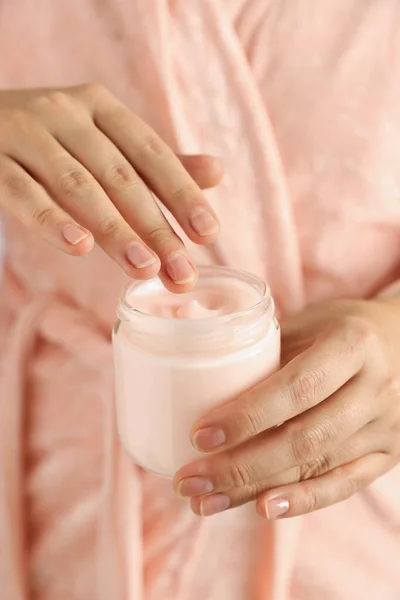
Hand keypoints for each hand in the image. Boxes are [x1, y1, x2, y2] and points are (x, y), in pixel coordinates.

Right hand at [0, 86, 221, 290]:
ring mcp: (25, 135)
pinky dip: (51, 220)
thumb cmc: (52, 141)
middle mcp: (65, 114)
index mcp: (101, 109)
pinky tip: (79, 246)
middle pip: (119, 176)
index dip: (182, 192)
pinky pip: (23, 193)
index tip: (209, 232)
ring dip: (114, 230)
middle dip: (155, 226)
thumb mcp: (103, 142)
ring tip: (144, 268)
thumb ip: (154, 162)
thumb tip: (217, 172)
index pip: (151, 153)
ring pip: (77, 187)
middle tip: (181, 271)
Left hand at [174, 299, 399, 517]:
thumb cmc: (337, 328)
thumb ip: (264, 351)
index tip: (199, 436)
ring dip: (254, 488)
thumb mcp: (306, 323)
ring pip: (315, 467)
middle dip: (239, 465)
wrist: (399, 343)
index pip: (296, 388)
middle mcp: (375, 388)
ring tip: (204, 501)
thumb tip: (196, 382)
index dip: (246, 415)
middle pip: (303, 438)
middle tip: (188, 480)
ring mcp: (385, 426)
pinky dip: (300, 501)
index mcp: (352, 344)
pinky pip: (342, 486)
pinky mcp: (387, 455)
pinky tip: (260, 508)